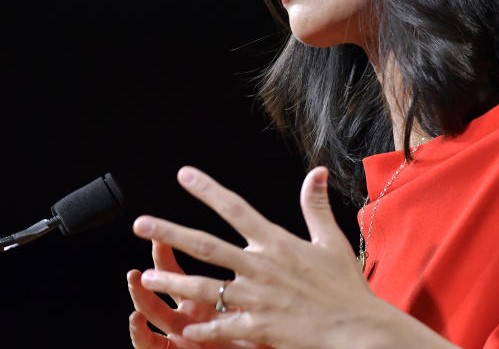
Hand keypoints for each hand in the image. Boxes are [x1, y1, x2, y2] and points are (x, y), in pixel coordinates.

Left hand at [127, 166, 399, 348]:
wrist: (357, 328)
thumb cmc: (345, 286)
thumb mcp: (331, 240)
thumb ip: (315, 205)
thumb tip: (316, 170)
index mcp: (277, 243)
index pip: (236, 209)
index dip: (208, 190)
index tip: (184, 174)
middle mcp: (262, 267)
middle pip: (207, 246)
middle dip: (171, 233)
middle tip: (141, 224)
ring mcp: (257, 299)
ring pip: (205, 287)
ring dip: (173, 282)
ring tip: (147, 278)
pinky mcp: (258, 328)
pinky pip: (221, 327)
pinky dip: (201, 328)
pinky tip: (180, 328)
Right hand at [128, 240, 257, 347]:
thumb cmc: (257, 335)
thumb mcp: (251, 304)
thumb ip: (247, 280)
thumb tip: (250, 246)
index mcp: (200, 301)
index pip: (176, 273)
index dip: (165, 256)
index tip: (159, 237)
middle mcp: (186, 316)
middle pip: (159, 290)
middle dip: (146, 275)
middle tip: (138, 260)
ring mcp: (179, 335)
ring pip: (151, 314)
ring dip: (140, 297)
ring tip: (135, 281)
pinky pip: (151, 345)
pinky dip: (140, 333)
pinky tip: (136, 318)